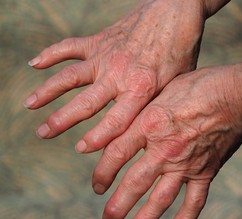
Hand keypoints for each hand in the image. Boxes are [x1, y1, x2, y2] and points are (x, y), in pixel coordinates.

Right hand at [24, 0, 205, 151]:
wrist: (176, 11)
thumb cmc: (180, 52)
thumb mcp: (175, 86)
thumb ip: (155, 109)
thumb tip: (145, 134)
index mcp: (141, 88)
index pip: (115, 121)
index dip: (97, 138)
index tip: (80, 149)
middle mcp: (119, 74)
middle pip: (85, 103)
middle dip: (61, 121)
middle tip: (42, 134)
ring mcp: (106, 55)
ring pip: (70, 76)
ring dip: (47, 91)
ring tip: (29, 105)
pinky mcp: (99, 40)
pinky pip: (69, 47)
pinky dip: (51, 54)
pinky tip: (34, 64)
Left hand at [93, 64, 241, 218]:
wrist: (235, 95)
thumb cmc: (196, 88)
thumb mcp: (158, 93)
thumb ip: (137, 113)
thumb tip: (113, 126)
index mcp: (150, 126)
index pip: (116, 155)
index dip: (101, 173)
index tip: (96, 186)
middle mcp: (165, 150)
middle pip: (134, 184)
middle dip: (117, 206)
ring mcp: (186, 164)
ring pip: (161, 198)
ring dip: (145, 218)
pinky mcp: (206, 172)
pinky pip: (195, 201)